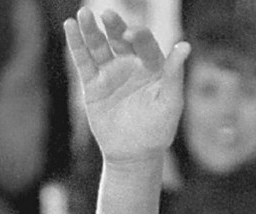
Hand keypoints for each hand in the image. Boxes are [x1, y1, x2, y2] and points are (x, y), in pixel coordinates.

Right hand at [64, 7, 188, 162]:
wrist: (133, 156)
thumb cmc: (157, 132)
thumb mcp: (169, 104)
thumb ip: (174, 75)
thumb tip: (185, 45)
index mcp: (152, 66)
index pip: (145, 44)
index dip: (138, 36)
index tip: (131, 34)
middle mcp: (131, 65)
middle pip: (120, 39)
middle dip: (114, 26)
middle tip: (107, 15)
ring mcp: (111, 73)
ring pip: (99, 46)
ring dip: (91, 30)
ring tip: (83, 14)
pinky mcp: (93, 84)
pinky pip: (84, 61)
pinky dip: (76, 44)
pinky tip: (70, 27)